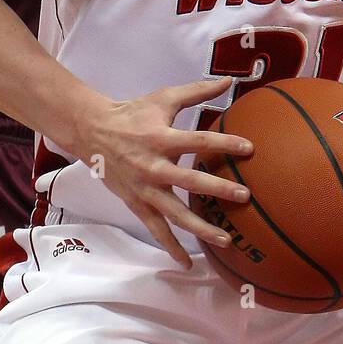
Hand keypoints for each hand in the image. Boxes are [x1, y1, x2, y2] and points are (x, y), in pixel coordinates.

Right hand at [83, 76, 252, 268]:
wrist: (93, 132)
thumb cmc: (134, 113)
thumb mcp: (164, 98)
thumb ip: (197, 91)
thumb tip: (229, 81)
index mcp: (161, 137)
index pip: (197, 141)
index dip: (223, 144)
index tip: (249, 148)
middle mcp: (153, 166)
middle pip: (189, 181)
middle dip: (218, 189)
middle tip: (245, 196)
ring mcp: (145, 188)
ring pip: (174, 213)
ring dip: (200, 228)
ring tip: (226, 240)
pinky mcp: (137, 203)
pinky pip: (156, 229)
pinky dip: (171, 247)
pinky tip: (187, 263)